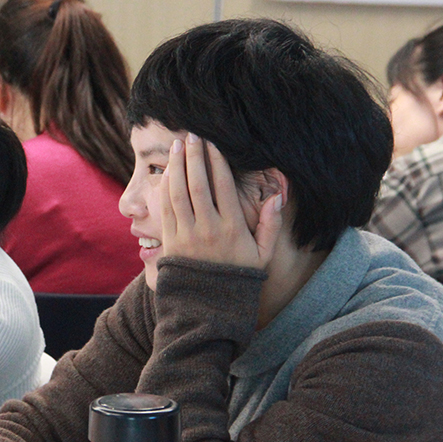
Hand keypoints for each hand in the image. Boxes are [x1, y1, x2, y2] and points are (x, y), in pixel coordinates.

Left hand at [161, 134, 281, 269]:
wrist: (208, 305)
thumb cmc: (238, 275)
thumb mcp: (263, 254)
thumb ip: (271, 225)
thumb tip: (277, 197)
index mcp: (232, 228)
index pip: (223, 187)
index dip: (216, 163)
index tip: (212, 144)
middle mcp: (208, 228)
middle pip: (197, 185)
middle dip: (194, 157)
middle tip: (191, 136)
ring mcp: (187, 234)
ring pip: (178, 193)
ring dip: (176, 166)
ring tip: (176, 146)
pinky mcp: (170, 240)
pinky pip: (166, 208)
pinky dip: (165, 187)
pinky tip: (168, 172)